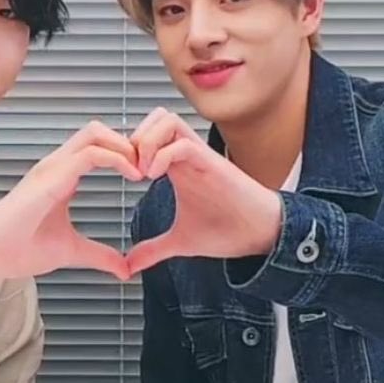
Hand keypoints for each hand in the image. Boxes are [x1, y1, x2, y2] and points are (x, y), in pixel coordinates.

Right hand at [0, 121, 141, 280]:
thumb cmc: (19, 249)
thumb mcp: (71, 251)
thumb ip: (99, 255)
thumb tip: (124, 269)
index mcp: (60, 176)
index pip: (96, 147)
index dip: (123, 154)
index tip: (144, 175)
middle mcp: (56, 165)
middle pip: (97, 130)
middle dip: (127, 142)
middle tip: (147, 167)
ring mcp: (52, 167)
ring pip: (95, 132)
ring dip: (124, 146)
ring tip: (142, 170)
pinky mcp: (51, 176)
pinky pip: (91, 153)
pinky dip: (117, 158)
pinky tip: (133, 176)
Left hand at [127, 108, 282, 273]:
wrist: (261, 235)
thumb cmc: (227, 230)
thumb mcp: (179, 241)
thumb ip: (152, 250)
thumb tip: (130, 265)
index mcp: (177, 166)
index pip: (148, 133)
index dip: (128, 149)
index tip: (122, 176)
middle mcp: (187, 155)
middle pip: (156, 117)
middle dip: (134, 138)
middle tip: (129, 169)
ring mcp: (200, 156)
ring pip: (168, 120)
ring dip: (147, 141)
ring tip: (142, 172)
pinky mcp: (213, 163)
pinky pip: (184, 143)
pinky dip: (162, 155)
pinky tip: (154, 178)